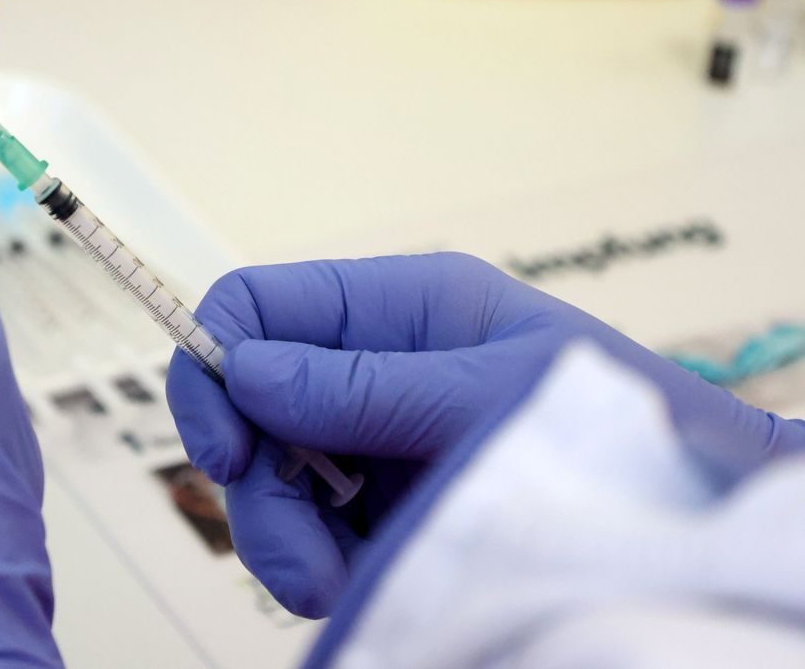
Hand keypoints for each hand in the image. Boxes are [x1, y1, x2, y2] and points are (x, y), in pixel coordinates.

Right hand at [166, 252, 804, 617]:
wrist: (673, 515)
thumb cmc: (608, 422)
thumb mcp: (486, 394)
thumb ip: (363, 387)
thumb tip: (245, 370)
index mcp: (396, 306)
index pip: (261, 303)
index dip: (214, 360)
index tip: (223, 444)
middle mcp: (369, 366)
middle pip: (248, 406)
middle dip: (257, 484)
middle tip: (295, 555)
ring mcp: (369, 437)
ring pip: (270, 479)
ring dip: (283, 539)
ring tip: (335, 584)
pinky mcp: (376, 502)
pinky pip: (307, 529)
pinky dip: (314, 563)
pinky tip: (355, 580)